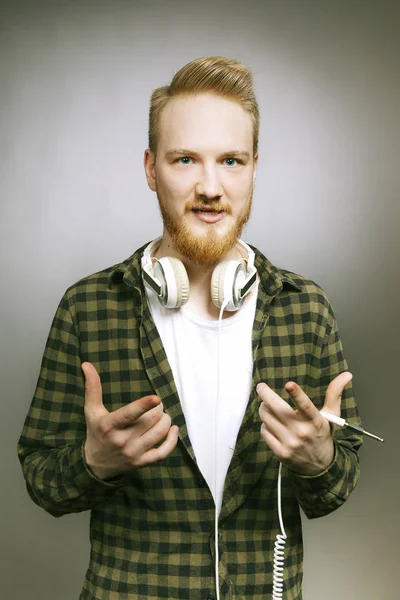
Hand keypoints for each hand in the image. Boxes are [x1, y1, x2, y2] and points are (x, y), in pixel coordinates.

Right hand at [81, 362, 178, 479]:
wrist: (95, 465)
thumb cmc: (96, 432)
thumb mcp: (91, 410)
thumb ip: (92, 387)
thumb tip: (86, 364)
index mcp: (109, 425)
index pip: (129, 415)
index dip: (144, 405)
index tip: (156, 398)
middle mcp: (122, 440)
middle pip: (149, 421)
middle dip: (158, 409)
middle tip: (157, 405)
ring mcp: (133, 453)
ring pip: (158, 434)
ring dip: (166, 421)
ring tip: (163, 415)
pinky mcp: (141, 463)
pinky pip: (163, 453)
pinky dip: (172, 441)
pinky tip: (174, 430)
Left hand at [257, 372, 352, 475]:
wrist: (319, 466)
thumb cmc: (322, 435)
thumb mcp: (331, 415)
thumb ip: (334, 393)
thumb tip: (346, 374)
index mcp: (316, 421)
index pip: (306, 406)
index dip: (297, 394)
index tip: (289, 384)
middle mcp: (302, 432)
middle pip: (277, 408)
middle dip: (265, 394)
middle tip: (261, 387)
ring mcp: (290, 443)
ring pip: (266, 417)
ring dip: (264, 409)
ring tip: (268, 406)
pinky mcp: (280, 452)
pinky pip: (264, 431)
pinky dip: (265, 425)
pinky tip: (271, 424)